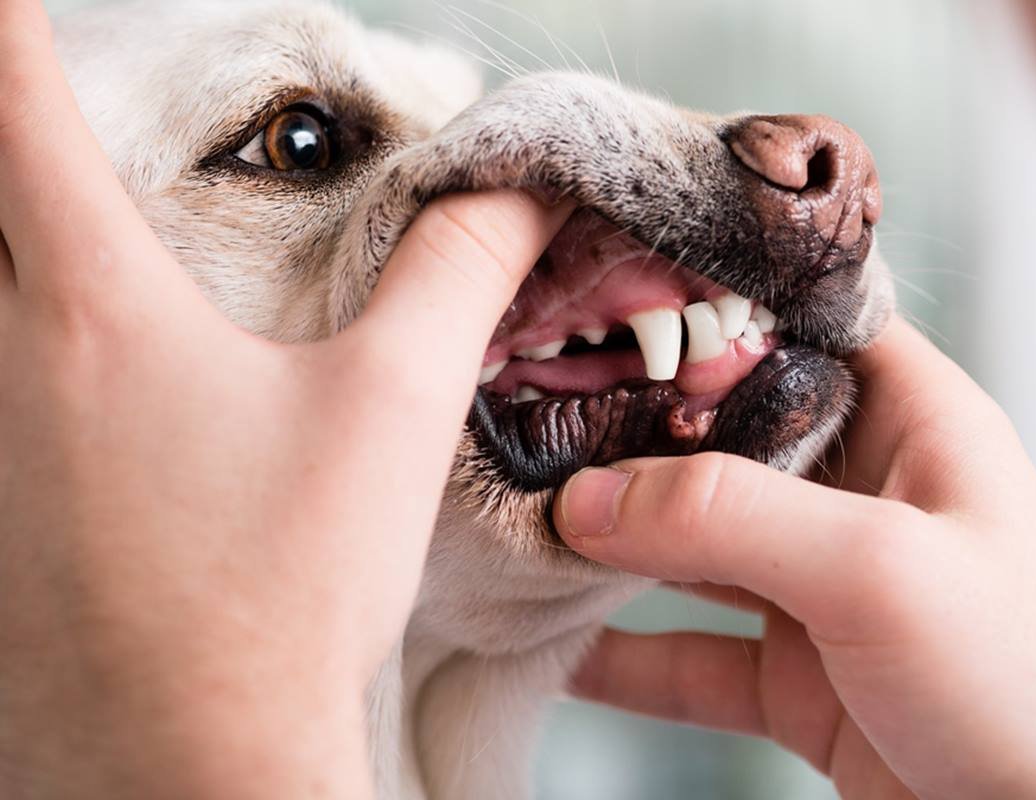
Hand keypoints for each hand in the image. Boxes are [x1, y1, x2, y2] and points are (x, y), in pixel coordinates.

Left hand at [0, 4, 570, 797]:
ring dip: (12, 245)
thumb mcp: (394, 409)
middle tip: (36, 106)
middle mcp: (0, 358)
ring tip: (66, 238)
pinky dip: (16, 344)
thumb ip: (458, 273)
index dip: (14, 28)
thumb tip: (520, 190)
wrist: (201, 757)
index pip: (15, 110)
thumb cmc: (289, 586)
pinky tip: (77, 401)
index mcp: (97, 310)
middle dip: (5, 135)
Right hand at [555, 319, 1035, 798]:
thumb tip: (590, 499)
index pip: (800, 329)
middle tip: (535, 424)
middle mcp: (862, 495)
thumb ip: (729, 517)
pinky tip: (560, 649)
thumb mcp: (878, 567)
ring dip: (615, 547)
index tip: (610, 305)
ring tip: (525, 530)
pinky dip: (625, 657)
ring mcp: (824, 589)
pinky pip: (690, 655)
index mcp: (911, 423)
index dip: (711, 311)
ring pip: (696, 548)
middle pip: (725, 440)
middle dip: (633, 436)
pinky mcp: (799, 676)